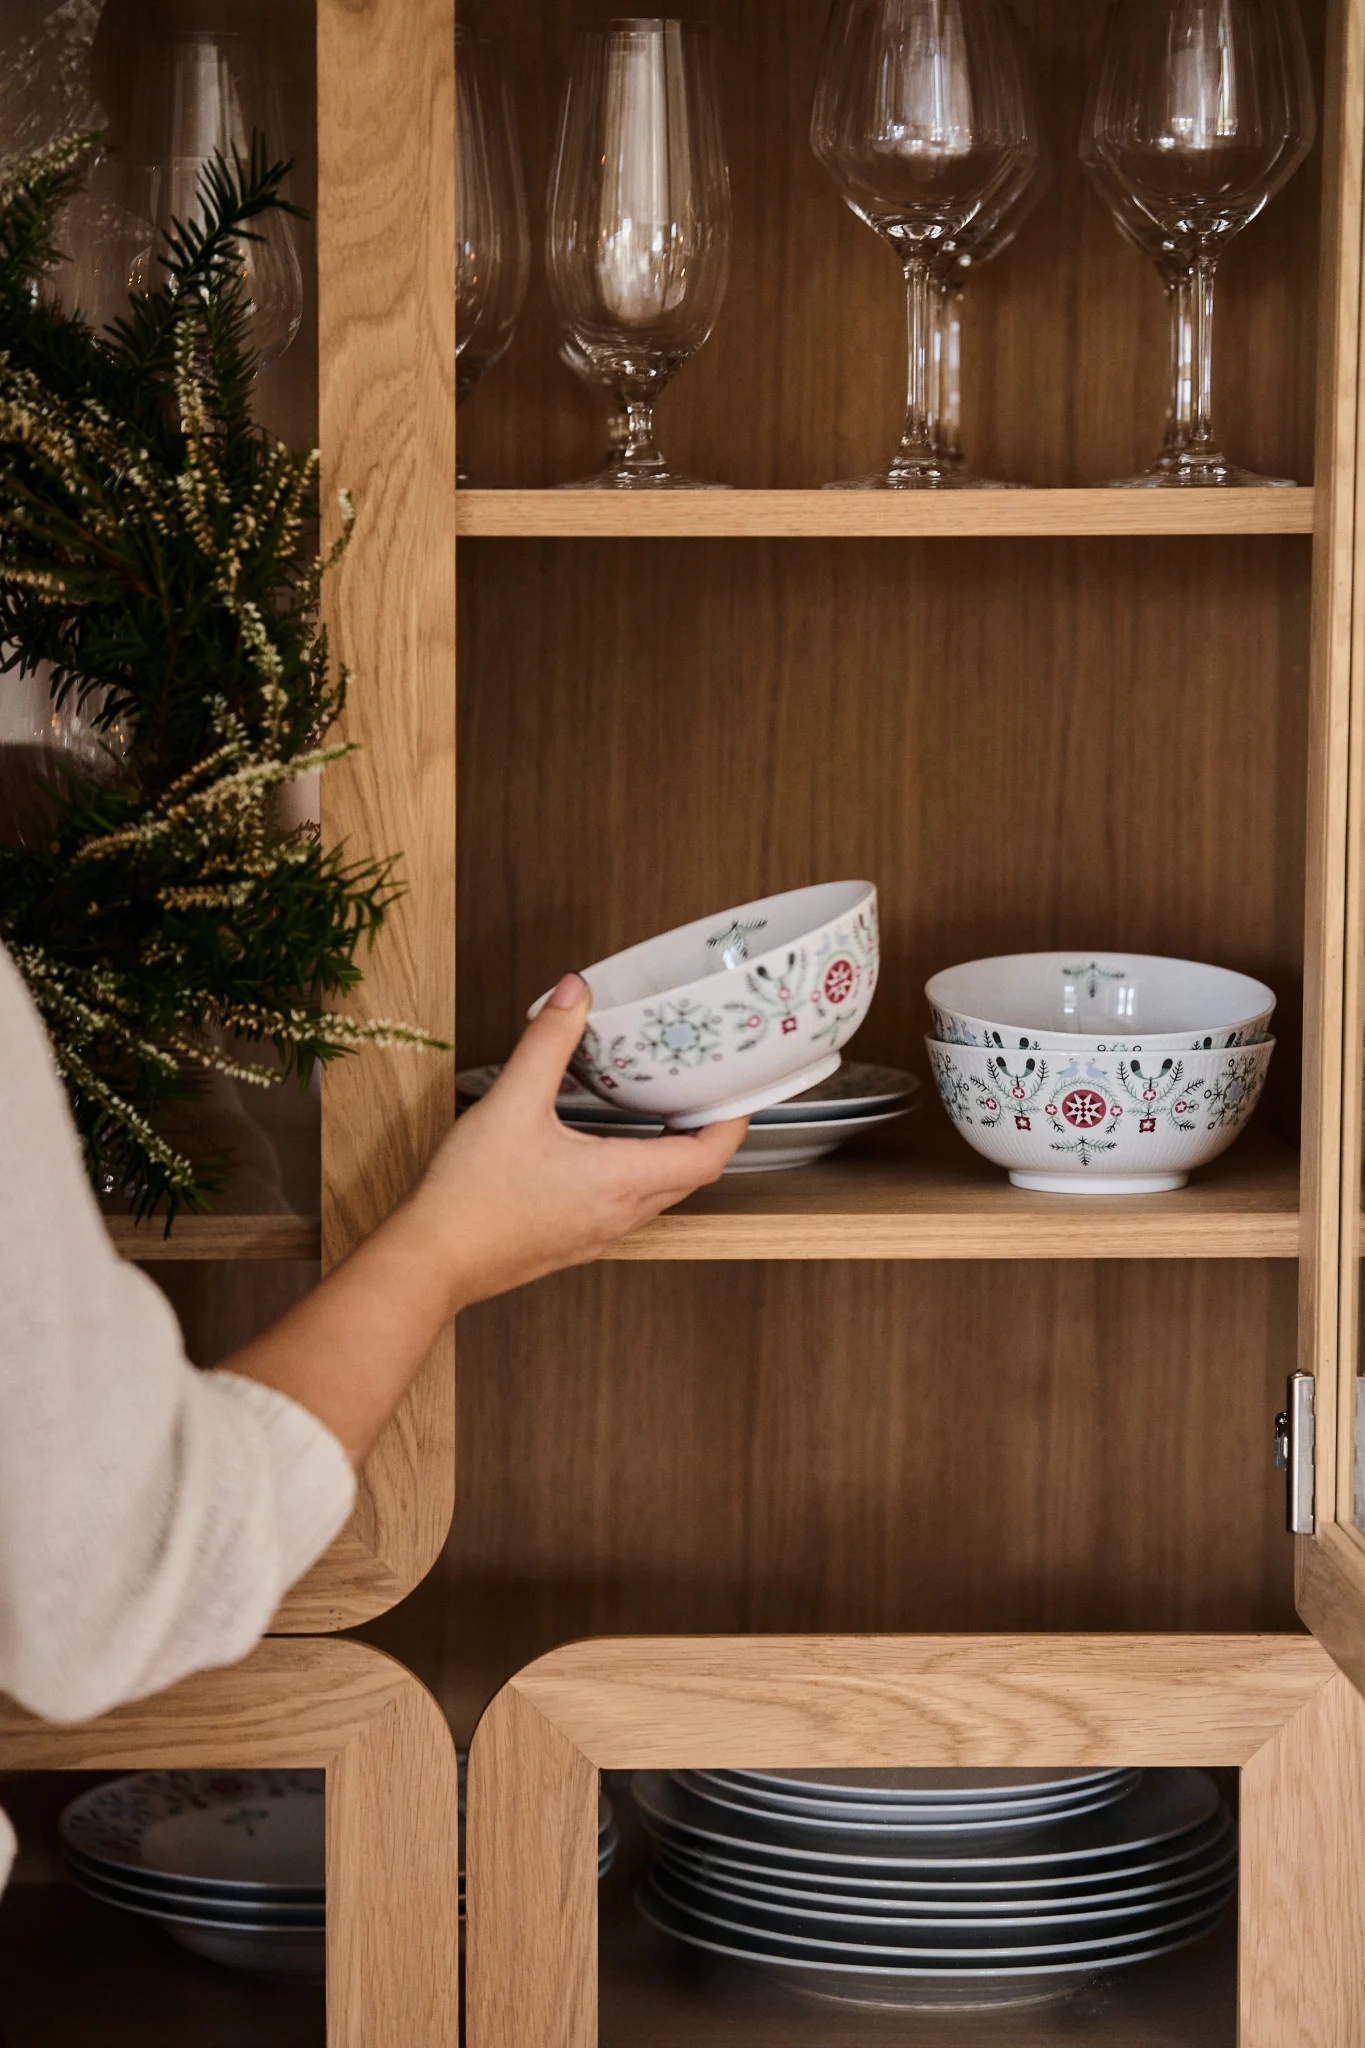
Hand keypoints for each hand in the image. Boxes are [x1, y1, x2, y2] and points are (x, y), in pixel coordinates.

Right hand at [407, 974, 747, 1313]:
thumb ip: (547, 1043)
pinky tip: (607, 1149)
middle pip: (691, 1177)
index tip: (739, 1093)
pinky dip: (636, 1175)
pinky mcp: (575, 1242)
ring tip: (662, 1111)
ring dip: (671, 1155)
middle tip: (704, 1091)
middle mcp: (620, 1215)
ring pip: (659, 1195)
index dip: (732, 1123)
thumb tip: (574, 993)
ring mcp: (599, 1235)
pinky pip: (627, 1208)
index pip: (707, 1158)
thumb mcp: (511, 1104)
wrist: (430, 1261)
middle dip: (705, 1133)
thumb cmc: (469, 1196)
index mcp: (620, 1182)